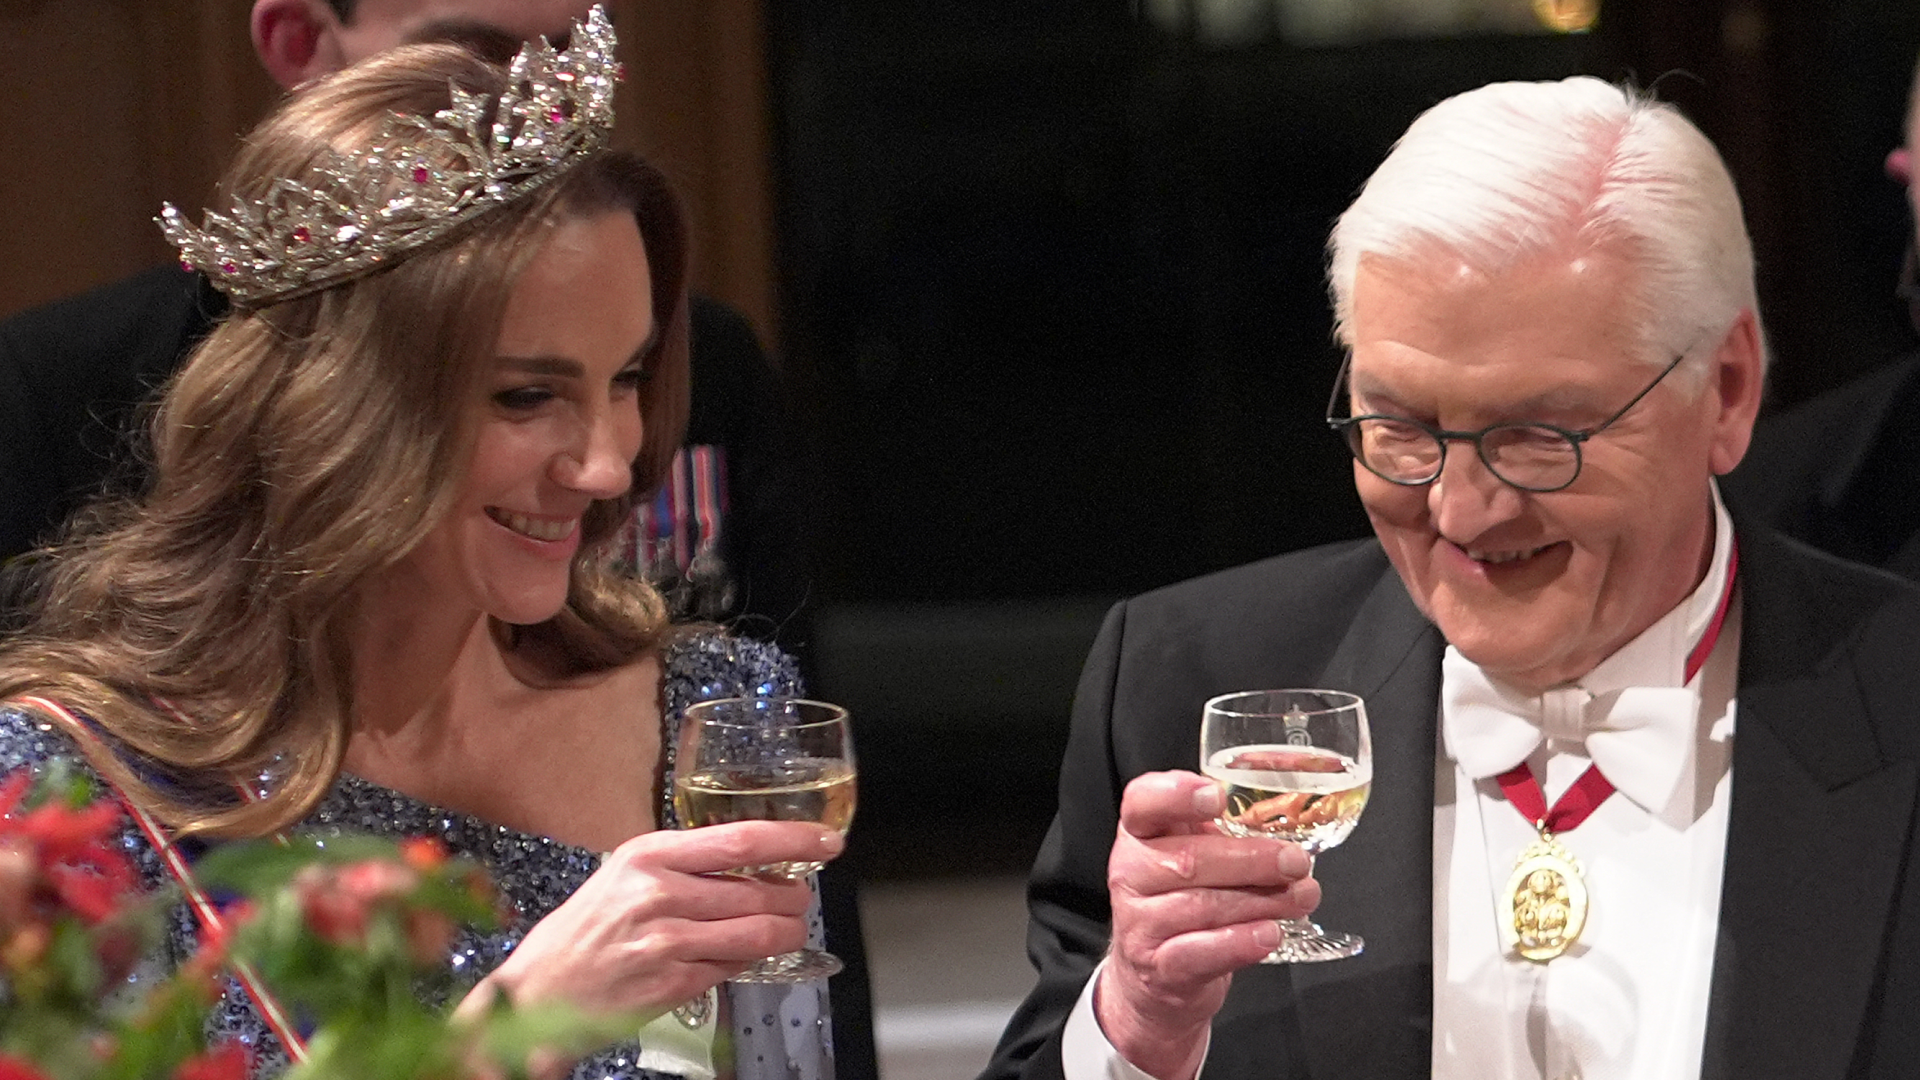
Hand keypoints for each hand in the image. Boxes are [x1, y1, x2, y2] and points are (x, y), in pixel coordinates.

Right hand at [460, 821, 841, 1020]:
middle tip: (799, 896)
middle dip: (794, 896)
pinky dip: (748, 961)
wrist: (541, 990)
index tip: (827, 841)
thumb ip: (683, 863)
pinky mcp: (675, 983)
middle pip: (760, 890)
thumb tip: (750, 857)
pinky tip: (741, 955)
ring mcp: (669, 941)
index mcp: (649, 855)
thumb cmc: (586, 928)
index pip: (741, 840)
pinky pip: (735, 967)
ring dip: (785, 931)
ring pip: (759, 932)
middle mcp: (660, 893)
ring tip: (785, 928)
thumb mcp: (625, 874)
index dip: (794, 840)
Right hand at [1096, 771, 1317, 1079]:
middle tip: (1295, 862)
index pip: (1142, 802)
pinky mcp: (1158, 968)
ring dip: (1260, 901)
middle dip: (1251, 860)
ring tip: (1301, 897)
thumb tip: (1289, 819)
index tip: (1216, 796)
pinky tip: (1270, 934)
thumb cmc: (1184, 897)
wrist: (1157, 971)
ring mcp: (1139, 923)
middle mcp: (1131, 873)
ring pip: (1202, 907)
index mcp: (1140, 833)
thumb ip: (1223, 828)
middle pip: (1188, 860)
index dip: (1176, 795)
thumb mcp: (1193, 850)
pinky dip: (1239, 943)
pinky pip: (1199, 953)